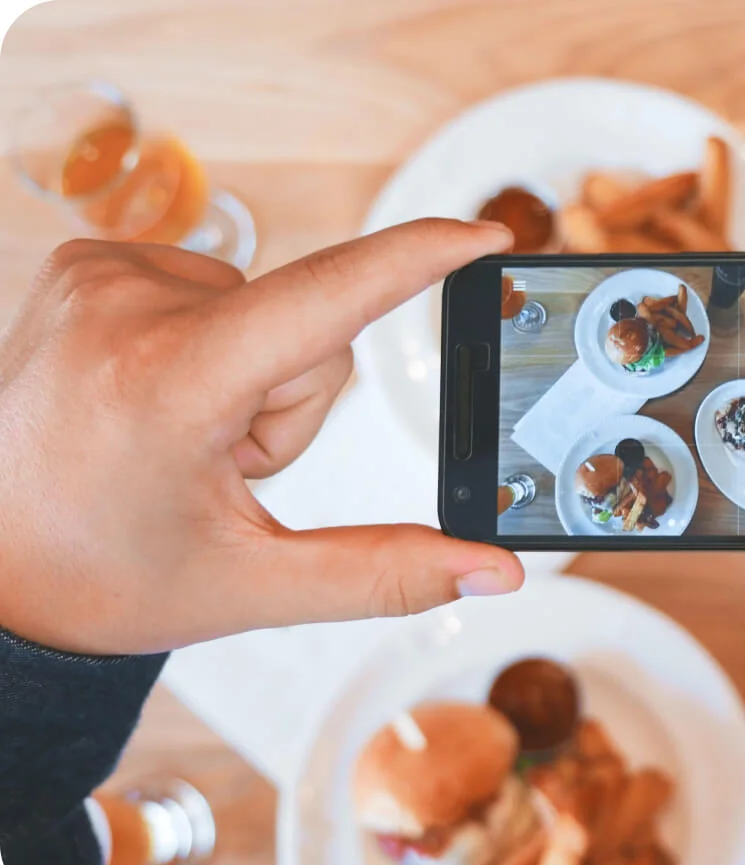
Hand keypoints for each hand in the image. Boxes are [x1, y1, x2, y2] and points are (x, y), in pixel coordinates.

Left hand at [0, 220, 523, 655]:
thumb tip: (493, 573)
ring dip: (251, 376)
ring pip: (266, 308)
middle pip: (309, 327)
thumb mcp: (251, 586)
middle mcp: (126, 306)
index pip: (328, 298)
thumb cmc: (100, 578)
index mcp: (169, 384)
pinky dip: (209, 345)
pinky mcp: (87, 263)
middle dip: (293, 402)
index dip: (420, 259)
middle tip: (219, 467)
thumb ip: (387, 573)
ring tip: (178, 437)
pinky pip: (213, 288)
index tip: (486, 234)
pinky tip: (155, 399)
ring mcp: (98, 275)